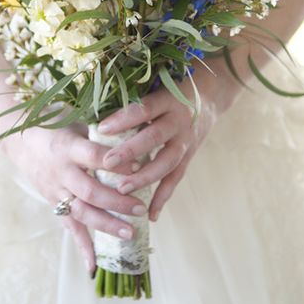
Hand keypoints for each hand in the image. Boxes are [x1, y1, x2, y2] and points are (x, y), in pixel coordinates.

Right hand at [0, 126, 147, 272]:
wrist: (20, 141)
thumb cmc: (56, 128)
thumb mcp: (77, 123)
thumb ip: (102, 134)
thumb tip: (137, 135)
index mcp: (68, 146)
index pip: (94, 155)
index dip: (116, 162)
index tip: (139, 166)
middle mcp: (61, 171)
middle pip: (89, 190)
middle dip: (116, 202)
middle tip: (140, 209)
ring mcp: (56, 190)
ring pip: (81, 212)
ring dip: (105, 224)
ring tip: (129, 233)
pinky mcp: (53, 203)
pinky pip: (68, 226)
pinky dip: (81, 246)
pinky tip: (93, 265)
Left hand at [97, 84, 219, 221]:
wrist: (209, 97)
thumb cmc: (169, 92)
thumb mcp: (155, 89)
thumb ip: (132, 101)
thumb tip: (95, 116)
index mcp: (166, 100)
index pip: (143, 109)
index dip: (123, 119)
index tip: (101, 129)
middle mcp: (178, 121)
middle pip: (154, 137)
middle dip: (130, 151)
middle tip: (107, 163)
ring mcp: (186, 141)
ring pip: (167, 162)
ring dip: (144, 177)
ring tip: (122, 189)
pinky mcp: (189, 157)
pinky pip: (176, 179)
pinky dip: (163, 197)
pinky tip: (150, 214)